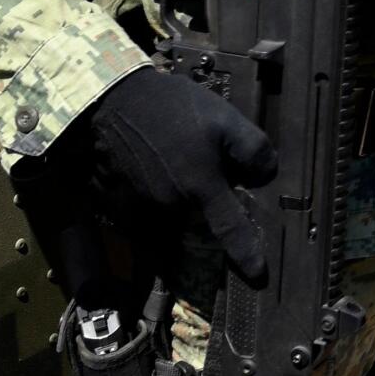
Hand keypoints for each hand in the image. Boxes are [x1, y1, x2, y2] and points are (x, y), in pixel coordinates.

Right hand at [75, 67, 275, 282]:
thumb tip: (263, 178)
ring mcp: (142, 209)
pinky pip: (145, 217)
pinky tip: (150, 171)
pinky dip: (153, 204)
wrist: (112, 100)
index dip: (246, 255)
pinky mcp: (119, 205)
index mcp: (201, 187)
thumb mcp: (225, 118)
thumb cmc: (171, 107)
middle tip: (202, 164)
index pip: (231, 231)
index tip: (257, 275)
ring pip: (173, 218)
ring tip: (173, 163)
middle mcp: (172, 206)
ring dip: (179, 203)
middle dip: (207, 201)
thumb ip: (253, 151)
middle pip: (200, 217)